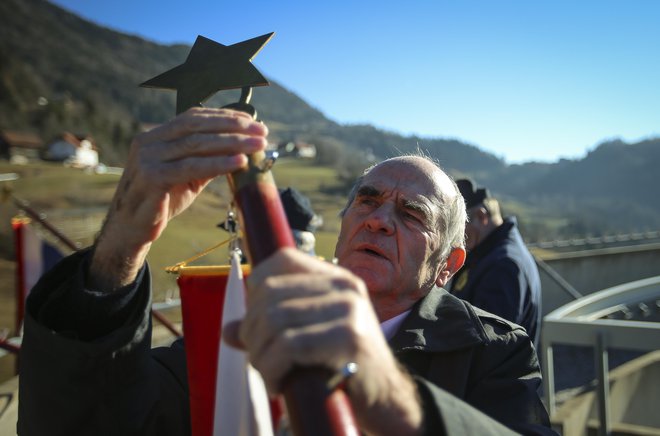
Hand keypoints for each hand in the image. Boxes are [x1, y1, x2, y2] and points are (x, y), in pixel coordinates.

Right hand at [89, 107, 266, 289]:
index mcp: (156, 135)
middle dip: (233, 127)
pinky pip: (191, 167)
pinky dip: (217, 163)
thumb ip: (207, 159)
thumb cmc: (161, 201)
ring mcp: (148, 158)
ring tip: (257, 146)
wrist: (132, 229)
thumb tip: (240, 147)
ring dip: (232, 143)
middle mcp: (149, 141)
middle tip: (261, 132)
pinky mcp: (151, 177)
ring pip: (196, 144)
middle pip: (197, 126)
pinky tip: (238, 162)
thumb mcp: (187, 176)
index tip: (252, 122)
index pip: (194, 117)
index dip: (224, 117)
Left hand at [226, 248, 422, 434]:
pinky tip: (277, 385)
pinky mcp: (350, 338)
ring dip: (259, 354)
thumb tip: (229, 330)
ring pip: (276, 320)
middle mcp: (346, 287)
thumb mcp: (308, 337)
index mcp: (337, 278)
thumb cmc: (341, 366)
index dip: (256, 287)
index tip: (256, 321)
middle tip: (257, 356)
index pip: (282, 259)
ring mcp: (350, 310)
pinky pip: (290, 346)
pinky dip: (272, 369)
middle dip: (251, 330)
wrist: (387, 398)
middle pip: (270, 292)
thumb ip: (270, 329)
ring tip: (266, 372)